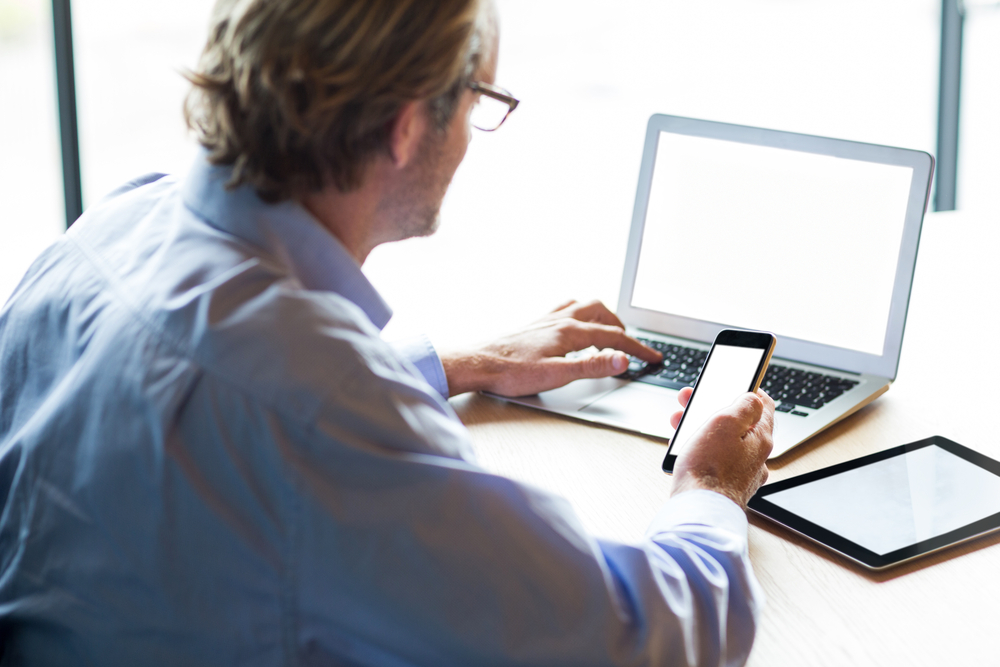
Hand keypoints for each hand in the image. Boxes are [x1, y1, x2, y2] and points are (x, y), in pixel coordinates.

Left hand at [440, 299, 661, 396]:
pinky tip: (574, 327)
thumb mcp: (557, 375)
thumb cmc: (511, 371)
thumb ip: (593, 366)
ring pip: (583, 306)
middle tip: (631, 346)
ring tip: (608, 332)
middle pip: (601, 313)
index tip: (653, 357)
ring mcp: (546, 319)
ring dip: (601, 316)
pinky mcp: (535, 324)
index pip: (614, 337)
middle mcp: (559, 319)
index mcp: (569, 331)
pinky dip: (580, 314)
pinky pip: (565, 308)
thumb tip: (622, 360)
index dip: (637, 348)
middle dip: (621, 328)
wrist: (478, 363)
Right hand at [669, 388, 774, 507]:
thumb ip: (743, 405)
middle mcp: (756, 457)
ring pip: (724, 442)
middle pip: (739, 423)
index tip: (734, 383)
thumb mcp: (726, 423)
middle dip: (713, 408)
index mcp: (761, 438)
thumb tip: (753, 397)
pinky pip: (715, 460)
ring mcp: (742, 474)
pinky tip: (685, 450)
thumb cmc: (709, 469)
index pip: (764, 405)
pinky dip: (701, 449)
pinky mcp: (726, 486)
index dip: (748, 389)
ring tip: (680, 424)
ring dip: (702, 427)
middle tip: (693, 401)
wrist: (698, 511)